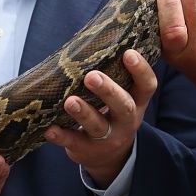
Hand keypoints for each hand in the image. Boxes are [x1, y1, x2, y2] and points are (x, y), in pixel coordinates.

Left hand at [43, 49, 154, 186]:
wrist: (108, 158)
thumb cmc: (111, 114)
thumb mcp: (122, 98)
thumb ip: (114, 76)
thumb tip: (93, 37)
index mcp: (136, 102)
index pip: (147, 86)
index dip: (140, 70)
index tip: (128, 53)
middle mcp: (126, 121)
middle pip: (124, 106)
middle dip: (108, 91)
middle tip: (92, 76)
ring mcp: (108, 138)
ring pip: (98, 126)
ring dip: (84, 113)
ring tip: (70, 101)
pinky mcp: (87, 150)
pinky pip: (73, 142)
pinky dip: (60, 136)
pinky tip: (48, 128)